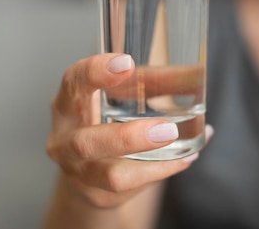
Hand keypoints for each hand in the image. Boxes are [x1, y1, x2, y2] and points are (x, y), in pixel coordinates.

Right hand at [46, 53, 208, 207]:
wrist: (86, 168)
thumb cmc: (104, 119)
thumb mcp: (119, 96)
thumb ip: (151, 82)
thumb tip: (193, 74)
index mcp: (68, 104)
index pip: (73, 83)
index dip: (96, 72)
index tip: (127, 63)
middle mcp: (64, 140)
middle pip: (86, 142)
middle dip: (128, 138)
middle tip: (166, 130)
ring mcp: (78, 172)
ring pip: (112, 176)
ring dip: (152, 166)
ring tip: (184, 153)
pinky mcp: (98, 195)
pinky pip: (133, 188)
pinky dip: (163, 171)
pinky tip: (185, 158)